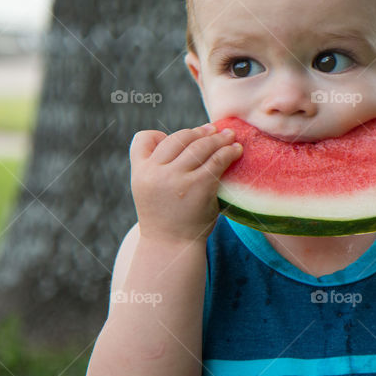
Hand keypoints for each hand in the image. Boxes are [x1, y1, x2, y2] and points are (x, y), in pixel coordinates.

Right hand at [129, 123, 242, 242]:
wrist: (172, 246)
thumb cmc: (165, 217)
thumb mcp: (149, 189)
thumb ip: (158, 166)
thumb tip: (191, 137)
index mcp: (140, 172)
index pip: (144, 138)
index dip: (160, 135)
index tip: (181, 138)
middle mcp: (155, 173)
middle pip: (178, 138)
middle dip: (199, 132)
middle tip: (214, 129)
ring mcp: (177, 179)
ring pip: (200, 146)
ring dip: (218, 138)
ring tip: (229, 136)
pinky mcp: (200, 186)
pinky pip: (216, 160)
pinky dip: (228, 152)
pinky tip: (236, 151)